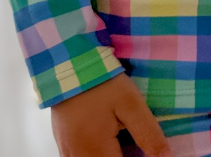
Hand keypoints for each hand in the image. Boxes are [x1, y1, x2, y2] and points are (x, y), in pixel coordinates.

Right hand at [50, 71, 173, 156]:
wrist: (69, 63)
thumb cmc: (102, 83)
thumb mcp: (131, 104)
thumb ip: (148, 133)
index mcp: (97, 150)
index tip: (145, 153)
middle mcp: (78, 155)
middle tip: (134, 148)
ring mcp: (67, 150)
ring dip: (107, 155)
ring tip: (120, 145)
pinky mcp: (62, 142)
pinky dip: (94, 154)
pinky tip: (105, 145)